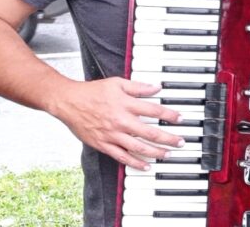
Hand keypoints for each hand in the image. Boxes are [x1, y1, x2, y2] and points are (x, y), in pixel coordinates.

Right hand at [49, 77, 184, 169]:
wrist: (68, 102)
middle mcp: (121, 121)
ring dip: (156, 152)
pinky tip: (146, 166)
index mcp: (125, 104)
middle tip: (181, 142)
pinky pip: (122, 157)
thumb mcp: (117, 83)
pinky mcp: (103, 144)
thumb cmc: (93, 91)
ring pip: (138, 147)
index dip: (169, 114)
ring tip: (168, 154)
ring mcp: (112, 135)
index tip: (180, 118)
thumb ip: (138, 87)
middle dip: (168, 138)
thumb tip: (157, 87)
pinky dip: (135, 163)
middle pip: (150, 132)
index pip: (154, 110)